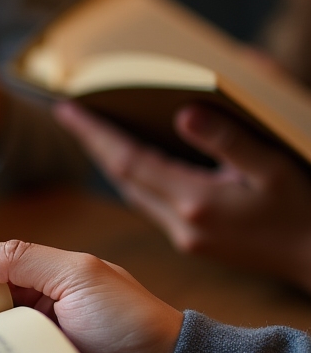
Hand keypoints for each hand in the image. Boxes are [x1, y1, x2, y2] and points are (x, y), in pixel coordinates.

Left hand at [56, 101, 310, 292]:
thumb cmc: (303, 209)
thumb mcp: (271, 166)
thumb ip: (226, 139)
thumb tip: (183, 114)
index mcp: (196, 201)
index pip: (127, 161)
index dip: (94, 132)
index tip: (66, 109)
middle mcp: (181, 222)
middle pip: (121, 177)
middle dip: (94, 143)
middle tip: (69, 113)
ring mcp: (184, 237)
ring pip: (133, 193)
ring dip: (110, 162)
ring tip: (92, 131)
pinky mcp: (192, 243)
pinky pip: (150, 204)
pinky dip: (134, 179)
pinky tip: (131, 163)